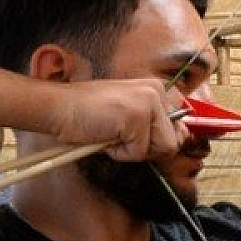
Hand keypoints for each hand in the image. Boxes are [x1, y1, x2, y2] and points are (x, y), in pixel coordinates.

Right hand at [47, 79, 187, 162]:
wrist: (59, 108)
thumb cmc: (89, 114)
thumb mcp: (128, 114)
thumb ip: (154, 124)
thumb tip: (180, 140)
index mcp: (156, 88)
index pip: (180, 123)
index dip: (161, 139)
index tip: (141, 138)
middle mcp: (156, 91)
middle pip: (174, 141)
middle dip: (148, 149)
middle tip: (122, 137)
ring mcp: (148, 102)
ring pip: (164, 148)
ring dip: (135, 152)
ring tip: (113, 135)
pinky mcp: (137, 116)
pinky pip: (140, 153)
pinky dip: (120, 153)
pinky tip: (105, 136)